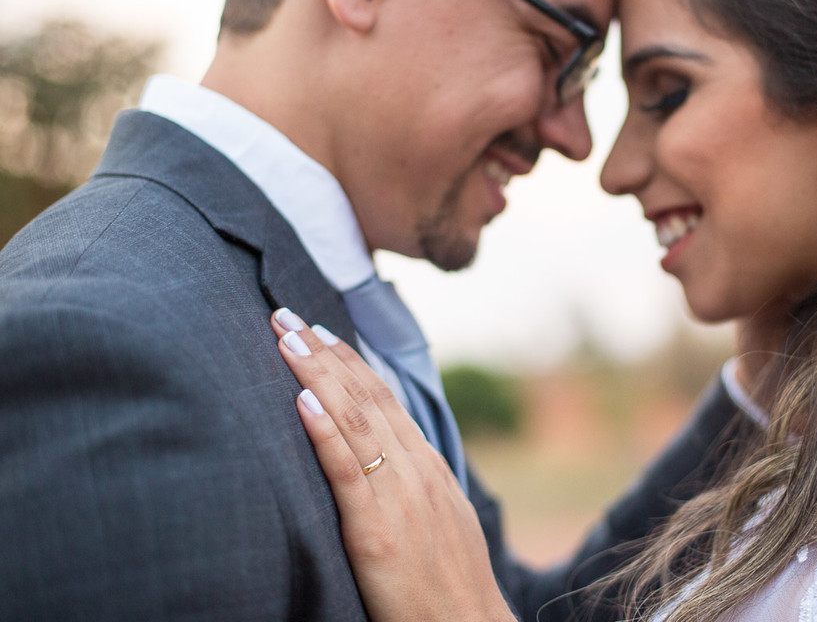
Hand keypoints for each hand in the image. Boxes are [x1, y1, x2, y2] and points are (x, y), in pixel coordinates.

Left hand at [270, 310, 514, 621]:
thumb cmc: (448, 584)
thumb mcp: (437, 519)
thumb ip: (410, 484)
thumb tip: (381, 459)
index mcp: (425, 466)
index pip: (382, 398)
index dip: (346, 361)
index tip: (316, 329)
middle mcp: (414, 469)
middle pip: (365, 396)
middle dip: (323, 353)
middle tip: (286, 315)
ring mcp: (398, 495)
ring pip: (354, 420)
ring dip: (317, 374)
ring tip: (285, 339)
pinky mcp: (377, 529)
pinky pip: (347, 470)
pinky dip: (324, 431)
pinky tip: (301, 401)